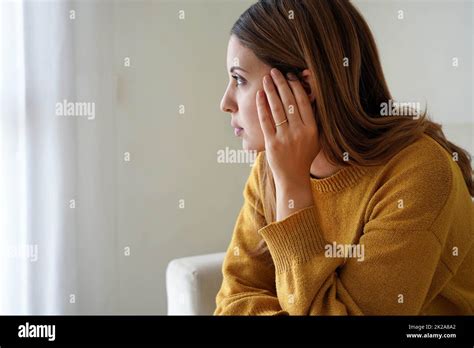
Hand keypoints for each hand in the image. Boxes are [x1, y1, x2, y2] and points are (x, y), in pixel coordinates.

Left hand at [256, 68, 319, 186]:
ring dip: (270, 91)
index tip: (290, 75)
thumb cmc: (304, 156)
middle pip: (289, 102)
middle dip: (281, 83)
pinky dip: (262, 107)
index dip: (296, 86)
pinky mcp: (272, 144)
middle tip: (275, 71)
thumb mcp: (315, 138)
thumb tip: (308, 96)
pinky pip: (266, 121)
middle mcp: (299, 132)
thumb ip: (313, 119)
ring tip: (266, 79)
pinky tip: (259, 95)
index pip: (303, 101)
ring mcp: (285, 138)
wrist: (293, 177)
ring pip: (277, 109)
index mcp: (312, 129)